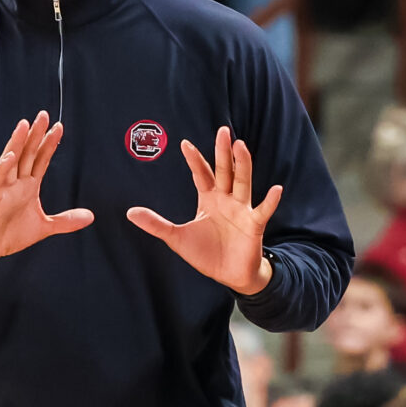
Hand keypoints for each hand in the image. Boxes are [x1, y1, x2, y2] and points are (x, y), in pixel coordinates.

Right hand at [0, 113, 94, 266]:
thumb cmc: (11, 233)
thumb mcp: (44, 227)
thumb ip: (66, 220)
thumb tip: (90, 217)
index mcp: (28, 186)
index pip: (40, 159)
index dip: (49, 144)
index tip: (59, 127)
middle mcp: (16, 182)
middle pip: (27, 153)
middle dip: (35, 134)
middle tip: (44, 115)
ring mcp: (4, 188)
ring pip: (11, 160)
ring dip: (17, 142)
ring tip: (24, 125)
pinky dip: (3, 168)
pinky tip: (10, 156)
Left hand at [127, 126, 281, 295]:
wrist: (229, 275)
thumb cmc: (206, 254)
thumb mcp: (176, 238)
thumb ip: (155, 224)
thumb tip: (129, 212)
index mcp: (209, 199)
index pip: (201, 175)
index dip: (194, 160)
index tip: (184, 143)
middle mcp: (226, 200)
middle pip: (225, 171)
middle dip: (222, 152)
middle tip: (222, 131)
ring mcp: (242, 210)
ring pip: (242, 183)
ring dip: (242, 165)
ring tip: (240, 146)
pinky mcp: (254, 225)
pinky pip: (263, 211)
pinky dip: (270, 201)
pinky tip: (276, 189)